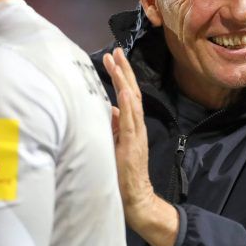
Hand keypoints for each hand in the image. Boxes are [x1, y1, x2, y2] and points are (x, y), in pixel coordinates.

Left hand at [103, 48, 154, 223]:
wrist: (135, 194)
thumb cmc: (123, 169)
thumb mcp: (116, 141)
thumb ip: (114, 124)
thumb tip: (109, 108)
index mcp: (131, 122)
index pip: (126, 92)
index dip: (121, 74)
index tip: (112, 57)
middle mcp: (136, 123)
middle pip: (131, 90)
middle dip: (123, 70)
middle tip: (116, 51)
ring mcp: (136, 132)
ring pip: (131, 101)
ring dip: (124, 81)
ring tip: (117, 62)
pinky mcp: (133, 144)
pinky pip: (131, 121)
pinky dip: (128, 106)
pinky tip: (124, 92)